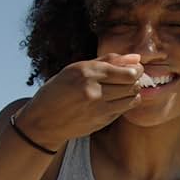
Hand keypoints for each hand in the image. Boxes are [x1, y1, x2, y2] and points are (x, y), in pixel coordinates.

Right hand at [16, 53, 143, 149]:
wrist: (43, 121)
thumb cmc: (59, 90)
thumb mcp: (76, 69)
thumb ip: (108, 61)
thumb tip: (136, 58)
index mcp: (87, 72)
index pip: (128, 72)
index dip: (136, 69)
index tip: (134, 68)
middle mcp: (93, 90)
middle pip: (133, 84)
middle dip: (136, 80)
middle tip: (130, 78)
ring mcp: (98, 108)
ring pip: (132, 98)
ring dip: (132, 93)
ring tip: (122, 89)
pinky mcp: (100, 122)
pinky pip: (123, 110)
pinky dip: (124, 104)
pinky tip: (114, 100)